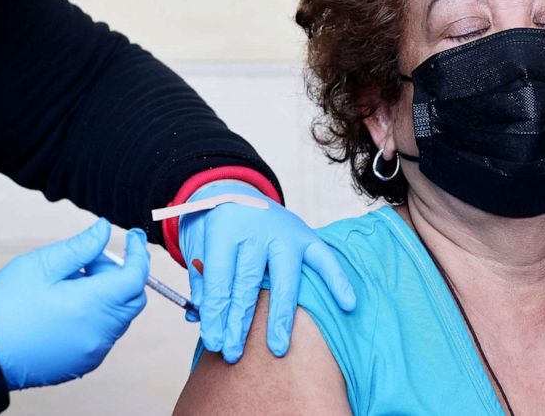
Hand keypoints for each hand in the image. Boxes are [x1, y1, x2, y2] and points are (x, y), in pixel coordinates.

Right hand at [0, 219, 148, 388]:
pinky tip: (68, 305)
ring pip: (119, 316)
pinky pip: (104, 334)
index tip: (133, 236)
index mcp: (92, 306)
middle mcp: (99, 333)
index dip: (139, 253)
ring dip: (108, 294)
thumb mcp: (43, 264)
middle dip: (121, 273)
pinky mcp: (83, 363)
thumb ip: (82, 246)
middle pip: (132, 298)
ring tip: (71, 282)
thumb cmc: (7, 305)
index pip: (136, 277)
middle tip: (90, 260)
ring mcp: (93, 352)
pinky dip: (98, 315)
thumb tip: (105, 229)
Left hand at [179, 181, 355, 362]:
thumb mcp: (197, 242)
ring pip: (284, 278)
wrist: (234, 190)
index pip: (220, 278)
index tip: (213, 342)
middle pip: (248, 282)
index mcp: (224, 228)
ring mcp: (284, 232)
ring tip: (277, 348)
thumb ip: (201, 277)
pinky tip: (347, 304)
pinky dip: (337, 281)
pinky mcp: (306, 235)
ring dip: (280, 316)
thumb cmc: (215, 225)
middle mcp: (256, 229)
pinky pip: (324, 259)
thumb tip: (203, 316)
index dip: (215, 313)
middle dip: (239, 322)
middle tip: (233, 353)